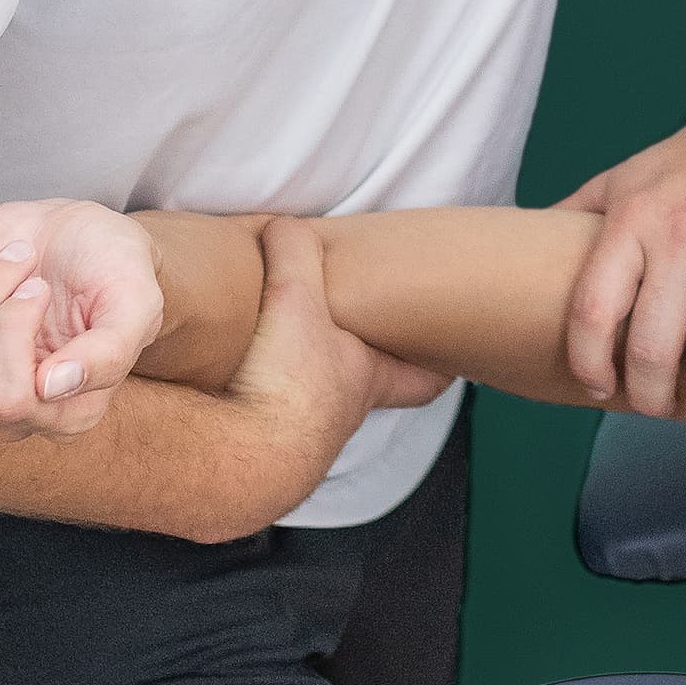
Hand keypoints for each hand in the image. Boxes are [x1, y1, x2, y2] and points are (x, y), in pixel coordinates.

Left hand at [0, 198, 164, 437]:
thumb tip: (51, 388)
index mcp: (64, 415)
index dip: (11, 332)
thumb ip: (110, 352)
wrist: (81, 234)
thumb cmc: (114, 270)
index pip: (6, 401)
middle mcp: (7, 413)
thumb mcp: (136, 302)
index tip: (40, 286)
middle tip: (22, 261)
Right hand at [221, 218, 451, 462]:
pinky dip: (254, 409)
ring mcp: (299, 441)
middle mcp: (339, 415)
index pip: (418, 378)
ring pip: (310, 409)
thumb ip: (295, 248)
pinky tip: (232, 393)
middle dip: (358, 369)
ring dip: (298, 391)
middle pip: (362, 390)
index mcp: (365, 379)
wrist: (241, 458)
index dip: (436, 368)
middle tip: (353, 347)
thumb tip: (284, 225)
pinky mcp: (256, 454)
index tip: (453, 362)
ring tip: (276, 366)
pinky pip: (261, 424)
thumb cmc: (285, 381)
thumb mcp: (296, 294)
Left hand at [559, 99, 685, 432]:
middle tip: (663, 413)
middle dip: (654, 394)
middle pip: (653, 341)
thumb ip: (578, 216)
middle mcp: (681, 232)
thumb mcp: (627, 177)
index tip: (598, 387)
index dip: (589, 361)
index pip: (593, 308)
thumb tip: (523, 250)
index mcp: (632, 220)